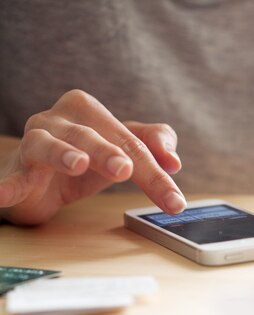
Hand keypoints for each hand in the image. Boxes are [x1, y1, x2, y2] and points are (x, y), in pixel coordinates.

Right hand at [0, 90, 185, 224]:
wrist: (37, 180)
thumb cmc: (82, 161)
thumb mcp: (120, 152)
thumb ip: (149, 146)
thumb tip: (174, 160)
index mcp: (91, 112)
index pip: (131, 142)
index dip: (156, 173)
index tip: (175, 202)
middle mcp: (62, 118)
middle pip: (92, 137)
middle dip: (110, 153)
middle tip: (126, 169)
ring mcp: (36, 139)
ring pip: (50, 144)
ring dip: (63, 154)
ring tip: (77, 165)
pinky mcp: (18, 166)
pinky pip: (15, 174)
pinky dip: (9, 185)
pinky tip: (2, 194)